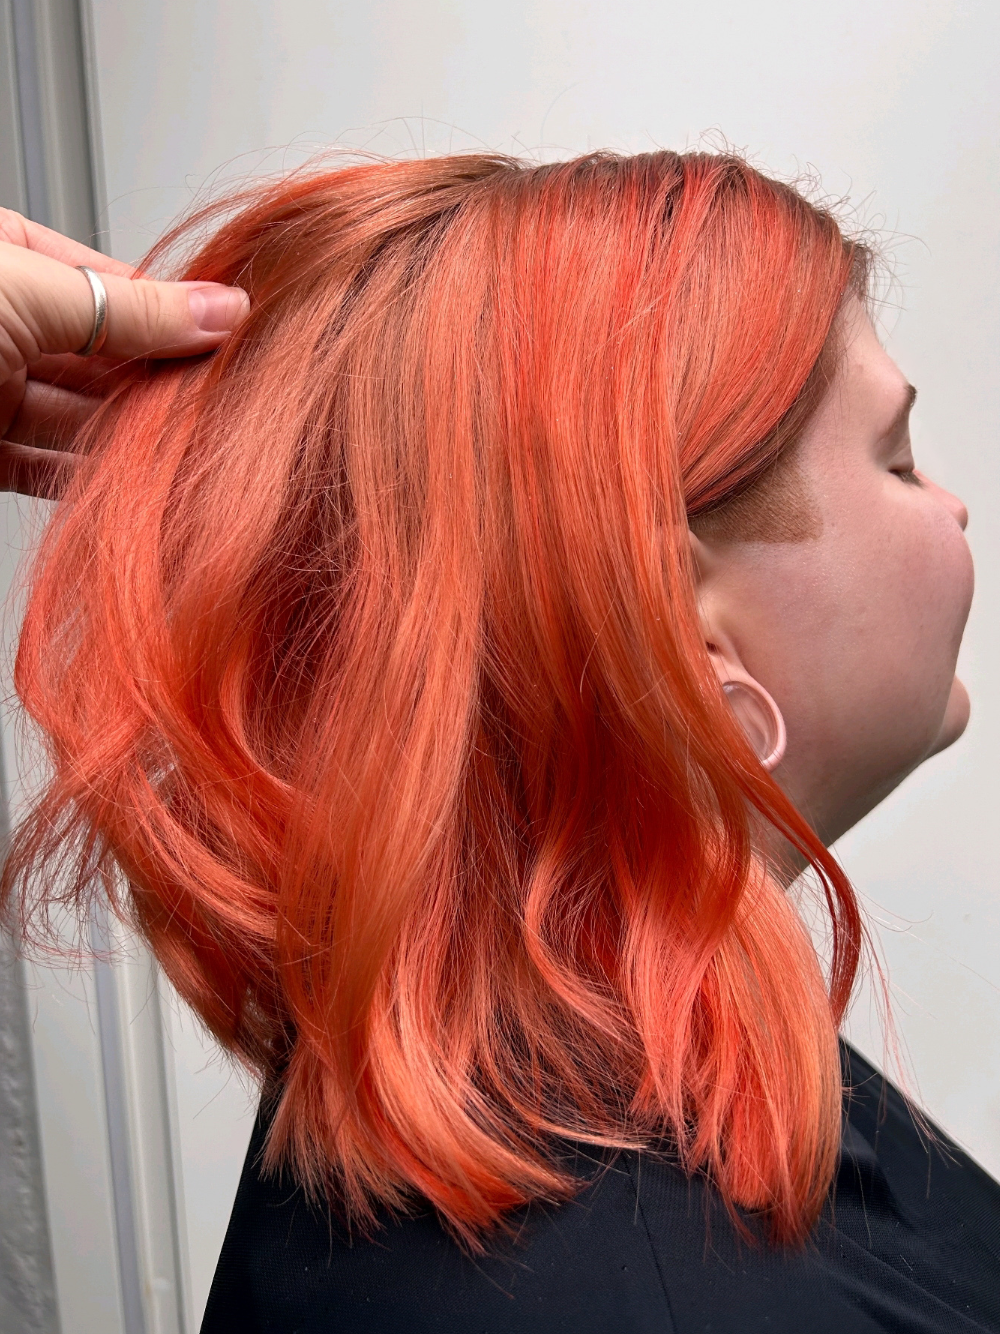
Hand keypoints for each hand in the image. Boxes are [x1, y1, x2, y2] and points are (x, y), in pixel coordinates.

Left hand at [0, 209, 248, 496]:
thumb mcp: (26, 290)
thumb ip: (128, 307)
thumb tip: (219, 310)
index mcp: (5, 257)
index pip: (108, 282)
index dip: (170, 314)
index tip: (230, 340)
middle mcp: (1, 321)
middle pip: (100, 355)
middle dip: (158, 381)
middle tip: (224, 400)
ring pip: (78, 416)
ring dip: (134, 435)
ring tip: (196, 446)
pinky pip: (44, 468)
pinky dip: (90, 480)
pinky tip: (138, 483)